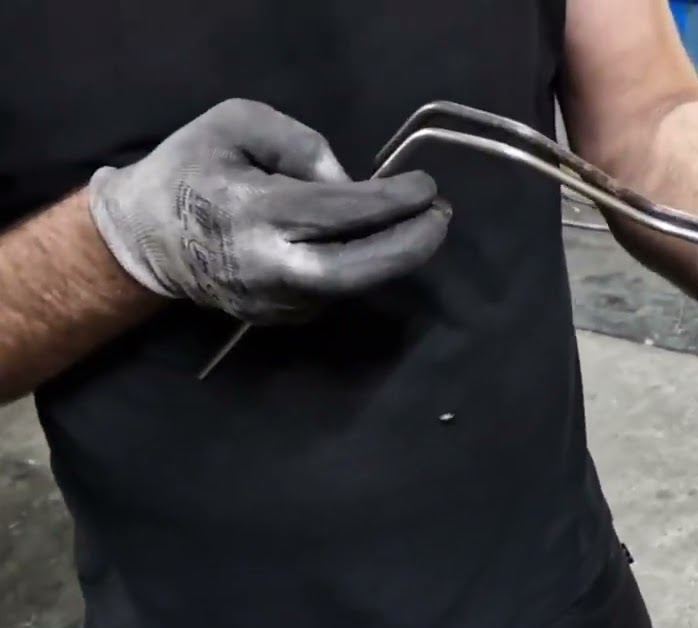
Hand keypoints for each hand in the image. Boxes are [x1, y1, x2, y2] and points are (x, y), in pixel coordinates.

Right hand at [87, 98, 451, 322]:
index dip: (392, 203)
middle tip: (441, 220)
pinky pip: (335, 294)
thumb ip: (300, 144)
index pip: (340, 213)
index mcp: (252, 211)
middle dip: (409, 248)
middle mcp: (266, 265)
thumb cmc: (190, 169)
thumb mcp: (236, 123)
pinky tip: (376, 244)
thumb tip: (350, 183)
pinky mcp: (279, 320)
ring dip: (392, 259)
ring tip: (420, 226)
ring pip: (350, 288)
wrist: (144, 239)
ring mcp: (273, 302)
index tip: (427, 187)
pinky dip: (363, 269)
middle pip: (354, 272)